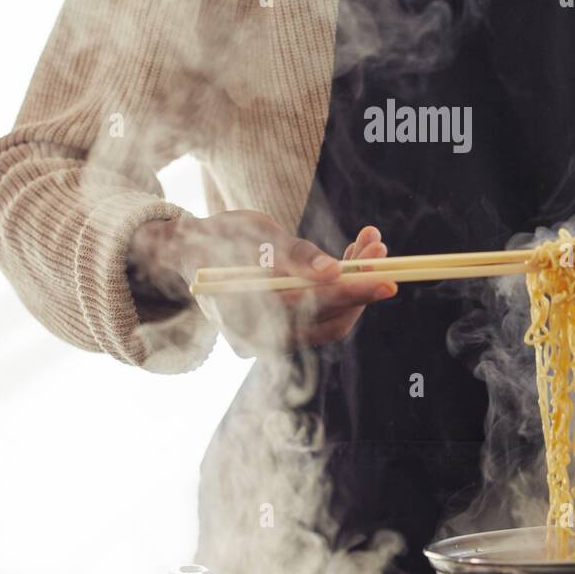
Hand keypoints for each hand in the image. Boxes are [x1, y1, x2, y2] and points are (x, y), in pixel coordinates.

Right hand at [127, 213, 395, 355]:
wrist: (189, 252)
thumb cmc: (216, 238)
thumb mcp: (251, 234)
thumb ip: (292, 255)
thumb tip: (333, 272)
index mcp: (243, 317)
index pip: (308, 309)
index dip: (350, 293)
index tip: (385, 278)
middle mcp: (260, 339)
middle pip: (326, 321)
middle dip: (360, 286)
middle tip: (380, 249)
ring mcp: (273, 337)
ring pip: (330, 318)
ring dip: (358, 282)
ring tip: (373, 243)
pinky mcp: (286, 328)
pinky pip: (324, 313)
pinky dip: (344, 285)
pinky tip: (357, 254)